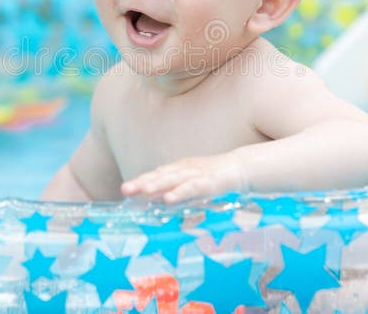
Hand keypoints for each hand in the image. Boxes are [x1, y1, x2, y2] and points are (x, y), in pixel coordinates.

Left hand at [121, 153, 247, 203]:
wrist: (241, 168)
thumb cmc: (214, 177)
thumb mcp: (192, 184)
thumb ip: (175, 190)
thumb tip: (155, 200)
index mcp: (179, 170)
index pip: (156, 175)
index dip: (141, 181)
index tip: (125, 190)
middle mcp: (184, 169)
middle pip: (160, 175)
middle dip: (142, 182)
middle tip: (125, 189)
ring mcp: (196, 174)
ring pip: (173, 179)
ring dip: (157, 185)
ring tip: (142, 191)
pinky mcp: (209, 181)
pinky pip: (192, 187)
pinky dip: (179, 192)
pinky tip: (168, 198)